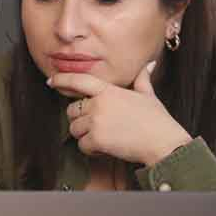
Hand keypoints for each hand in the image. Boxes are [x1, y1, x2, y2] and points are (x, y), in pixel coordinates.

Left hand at [49, 61, 191, 166]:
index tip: (51, 81)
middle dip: (80, 120)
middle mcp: (99, 104)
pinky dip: (92, 150)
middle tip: (98, 126)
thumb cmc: (157, 120)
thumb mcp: (148, 95)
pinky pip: (82, 146)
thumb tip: (148, 66)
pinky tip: (106, 148)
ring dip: (86, 136)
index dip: (62, 80)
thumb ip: (141, 80)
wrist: (163, 142)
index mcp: (108, 90)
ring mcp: (96, 121)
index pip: (79, 80)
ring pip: (75, 129)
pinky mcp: (97, 139)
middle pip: (72, 110)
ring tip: (105, 137)